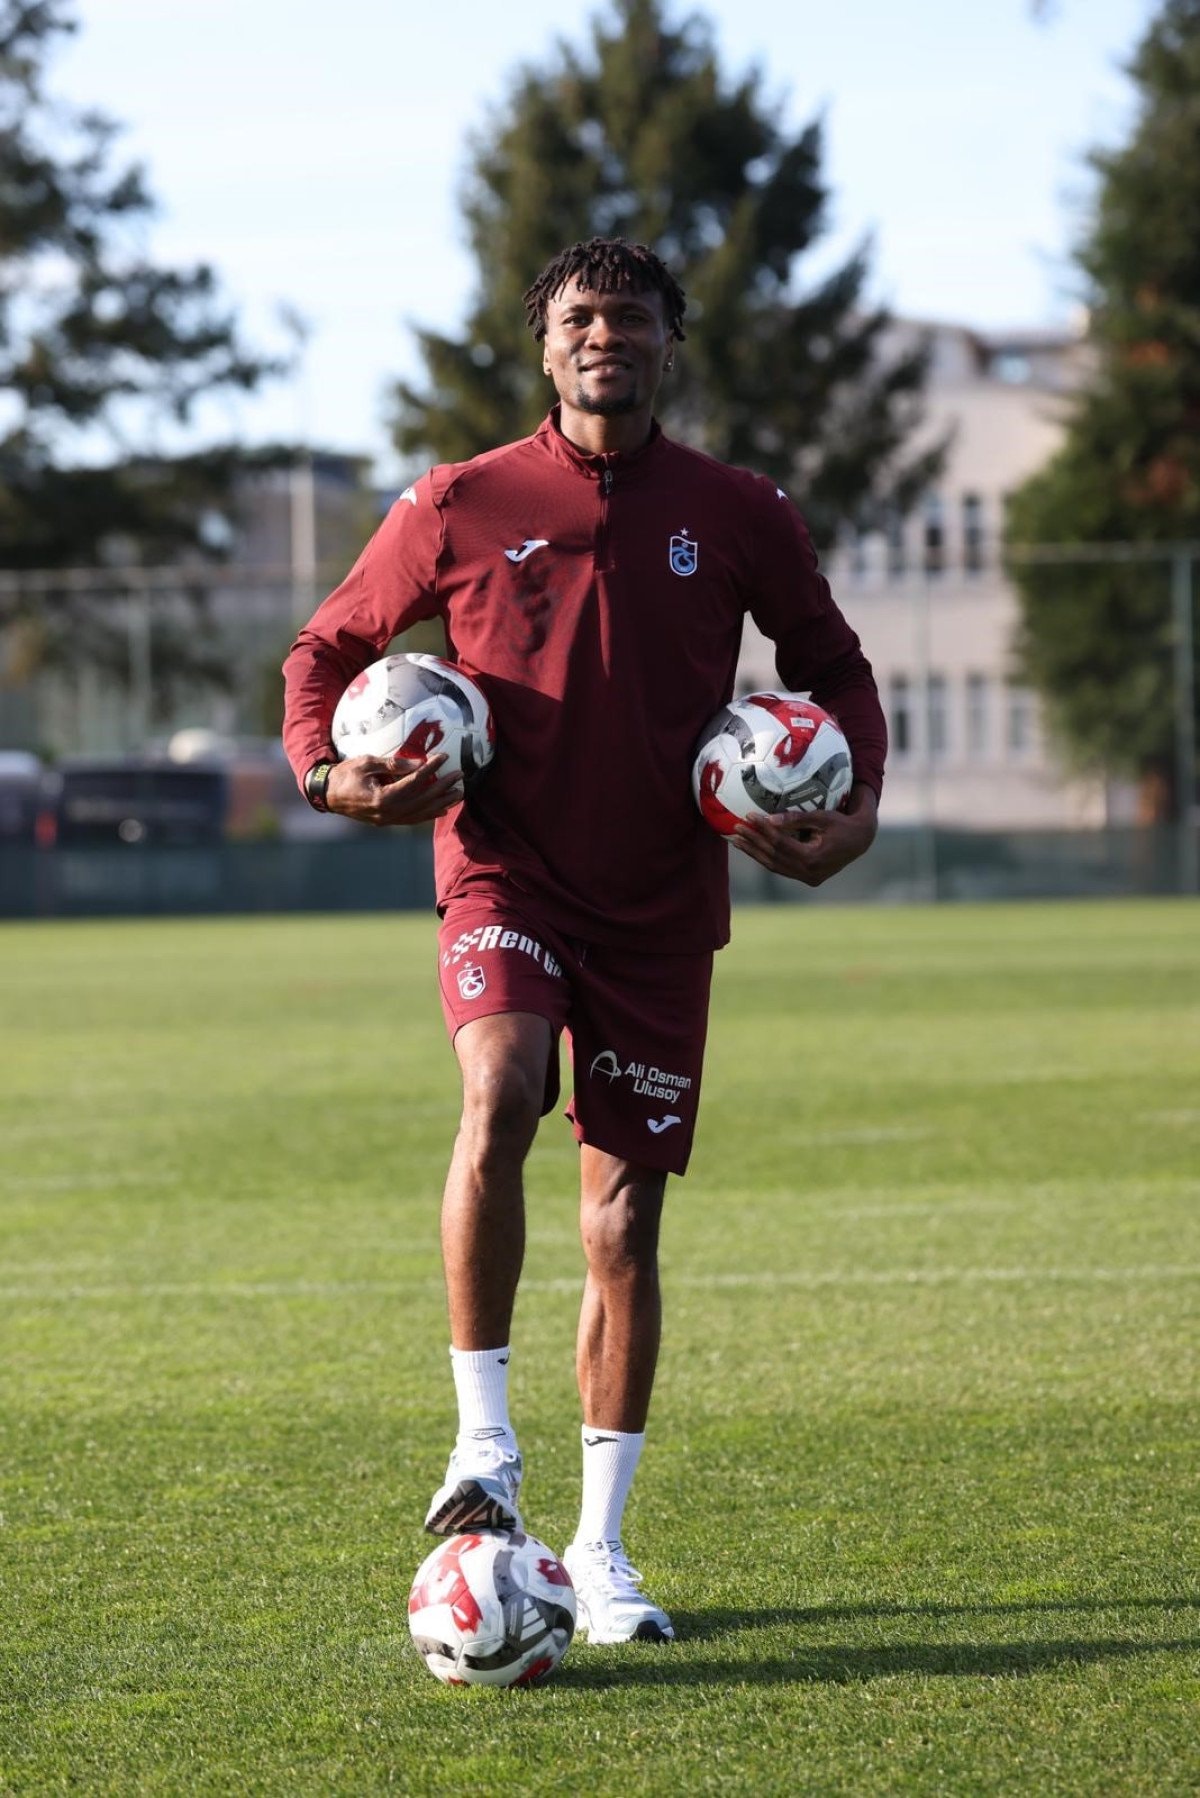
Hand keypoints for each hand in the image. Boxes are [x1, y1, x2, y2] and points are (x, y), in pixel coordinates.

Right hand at [324, 752, 463, 826]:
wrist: (327, 795)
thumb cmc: (345, 775)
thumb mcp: (366, 762)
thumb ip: (393, 764)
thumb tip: (419, 764)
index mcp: (381, 797)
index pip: (413, 782)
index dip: (430, 769)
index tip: (444, 758)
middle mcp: (387, 812)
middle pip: (421, 799)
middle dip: (443, 787)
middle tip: (459, 776)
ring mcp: (387, 820)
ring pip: (420, 813)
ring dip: (441, 803)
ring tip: (458, 793)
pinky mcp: (386, 822)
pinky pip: (412, 819)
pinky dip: (428, 815)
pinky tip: (442, 809)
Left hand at [731, 783, 877, 886]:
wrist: (860, 841)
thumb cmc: (842, 824)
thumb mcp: (822, 817)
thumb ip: (796, 819)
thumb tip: (769, 818)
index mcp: (813, 858)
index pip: (780, 843)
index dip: (763, 829)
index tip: (749, 816)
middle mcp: (809, 873)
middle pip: (773, 856)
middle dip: (753, 842)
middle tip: (735, 829)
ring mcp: (807, 878)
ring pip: (774, 865)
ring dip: (754, 852)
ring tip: (736, 840)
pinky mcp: (806, 878)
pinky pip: (781, 868)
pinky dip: (765, 858)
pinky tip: (752, 848)